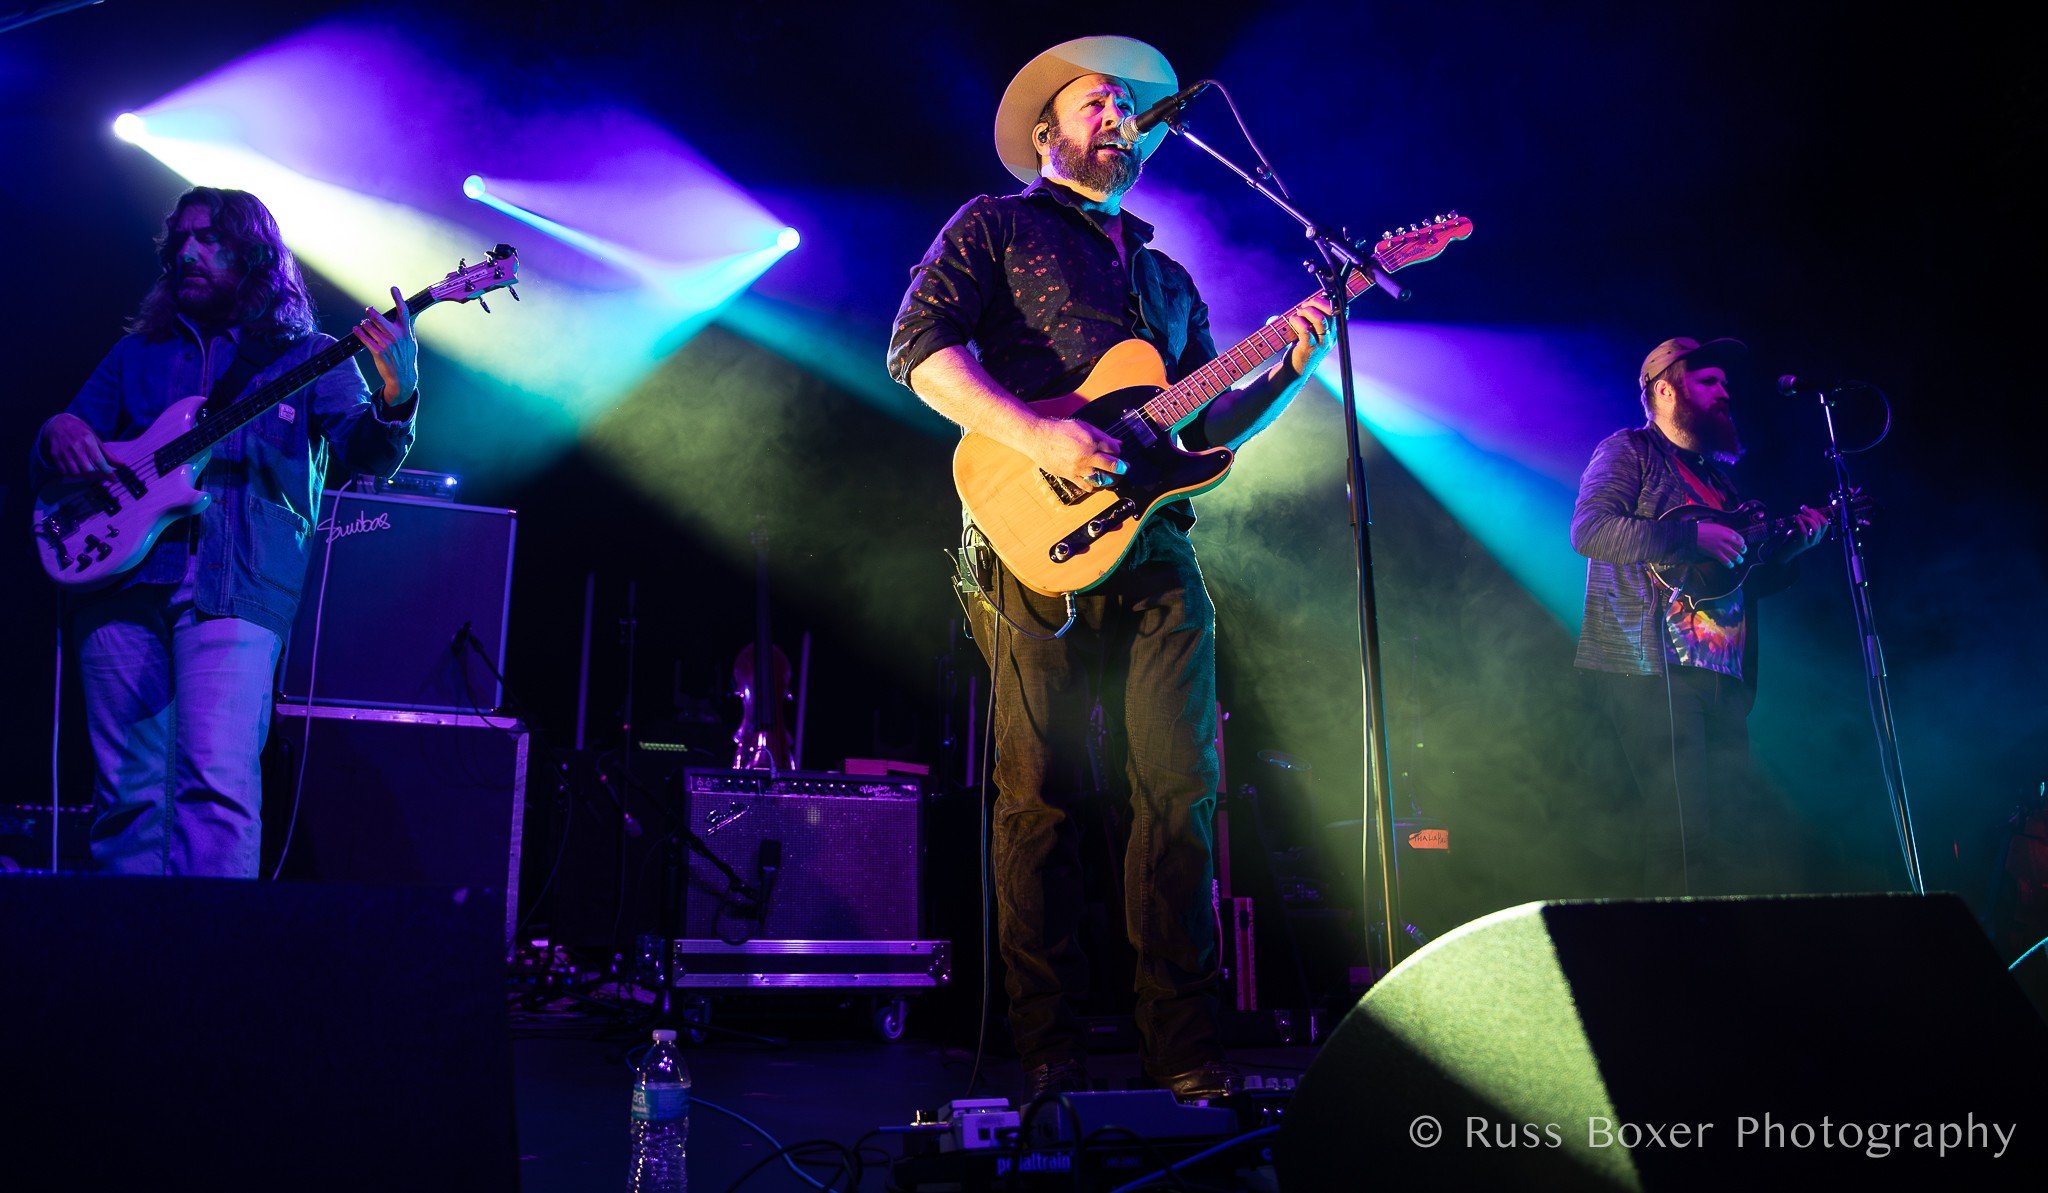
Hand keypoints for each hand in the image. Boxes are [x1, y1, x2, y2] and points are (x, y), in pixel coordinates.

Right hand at [40, 413, 110, 476]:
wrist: (58, 423)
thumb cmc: (80, 431)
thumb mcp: (95, 438)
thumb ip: (107, 453)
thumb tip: (121, 464)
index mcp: (88, 441)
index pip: (99, 461)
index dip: (107, 472)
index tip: (114, 479)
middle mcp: (75, 447)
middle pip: (87, 470)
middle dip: (96, 476)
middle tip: (101, 476)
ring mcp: (64, 452)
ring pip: (75, 473)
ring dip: (84, 477)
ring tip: (90, 474)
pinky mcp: (55, 455)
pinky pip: (64, 472)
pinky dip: (72, 475)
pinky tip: (77, 471)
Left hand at [355, 285, 417, 403]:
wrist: (403, 377)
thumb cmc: (407, 356)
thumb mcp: (411, 341)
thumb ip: (408, 327)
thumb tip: (409, 313)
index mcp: (406, 331)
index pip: (403, 311)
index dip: (398, 298)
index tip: (393, 288)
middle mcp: (397, 336)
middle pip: (380, 318)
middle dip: (372, 312)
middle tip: (369, 309)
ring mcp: (387, 344)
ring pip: (370, 327)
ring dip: (365, 324)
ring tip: (364, 323)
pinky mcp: (377, 352)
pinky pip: (364, 338)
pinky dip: (359, 332)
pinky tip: (356, 328)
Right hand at [1027, 415, 1122, 488]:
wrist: (1038, 438)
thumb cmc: (1059, 430)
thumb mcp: (1083, 426)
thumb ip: (1101, 435)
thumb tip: (1116, 442)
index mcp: (1091, 440)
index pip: (1114, 449)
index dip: (1118, 451)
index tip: (1117, 452)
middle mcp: (1087, 455)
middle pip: (1111, 465)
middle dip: (1121, 467)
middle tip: (1124, 468)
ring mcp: (1078, 467)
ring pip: (1101, 478)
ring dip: (1110, 479)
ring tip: (1112, 477)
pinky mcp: (1070, 475)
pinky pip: (1087, 486)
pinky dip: (1095, 487)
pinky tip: (1098, 484)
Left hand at [1281, 294, 1335, 379]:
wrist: (1294, 371)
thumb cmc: (1301, 347)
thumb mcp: (1311, 331)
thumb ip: (1313, 318)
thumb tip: (1309, 302)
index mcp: (1334, 332)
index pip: (1341, 311)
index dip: (1330, 301)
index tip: (1317, 299)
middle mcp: (1331, 337)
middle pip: (1330, 311)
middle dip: (1316, 303)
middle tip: (1304, 307)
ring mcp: (1321, 344)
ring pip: (1320, 319)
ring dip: (1306, 311)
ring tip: (1298, 314)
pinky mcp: (1309, 348)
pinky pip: (1306, 329)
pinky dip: (1297, 321)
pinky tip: (1292, 321)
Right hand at [1695, 520, 1747, 565]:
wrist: (1693, 534)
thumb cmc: (1702, 529)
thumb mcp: (1716, 526)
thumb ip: (1723, 531)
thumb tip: (1729, 536)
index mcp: (1726, 531)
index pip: (1739, 538)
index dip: (1742, 542)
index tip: (1742, 545)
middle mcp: (1726, 539)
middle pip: (1739, 546)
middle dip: (1742, 551)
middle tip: (1742, 553)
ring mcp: (1721, 546)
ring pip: (1734, 554)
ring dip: (1738, 558)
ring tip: (1739, 561)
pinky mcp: (1715, 553)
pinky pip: (1725, 560)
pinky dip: (1729, 563)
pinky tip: (1730, 565)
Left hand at [1781, 505, 1830, 558]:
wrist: (1785, 552)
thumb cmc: (1793, 539)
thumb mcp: (1801, 528)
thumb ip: (1806, 521)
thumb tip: (1806, 508)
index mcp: (1819, 535)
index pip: (1825, 523)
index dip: (1818, 514)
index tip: (1809, 509)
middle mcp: (1817, 539)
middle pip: (1820, 523)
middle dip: (1812, 513)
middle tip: (1803, 508)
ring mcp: (1811, 542)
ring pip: (1815, 527)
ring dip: (1807, 518)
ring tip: (1799, 515)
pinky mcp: (1803, 544)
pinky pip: (1804, 531)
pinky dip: (1800, 523)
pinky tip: (1796, 518)